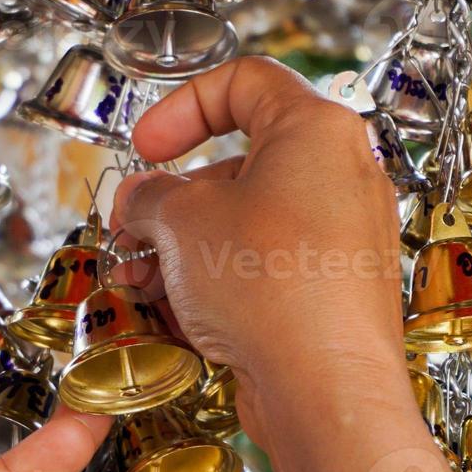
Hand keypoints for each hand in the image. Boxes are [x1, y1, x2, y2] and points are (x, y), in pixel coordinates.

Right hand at [111, 57, 404, 441]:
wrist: (324, 389)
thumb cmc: (270, 288)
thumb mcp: (180, 221)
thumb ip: (148, 194)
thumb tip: (139, 199)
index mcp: (316, 132)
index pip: (245, 82)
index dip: (181, 106)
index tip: (145, 144)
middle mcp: (341, 178)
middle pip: (238, 166)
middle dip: (170, 199)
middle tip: (129, 227)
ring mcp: (341, 239)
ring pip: (245, 224)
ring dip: (181, 247)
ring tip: (137, 280)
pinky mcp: (332, 293)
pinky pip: (263, 270)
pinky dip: (216, 282)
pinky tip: (171, 311)